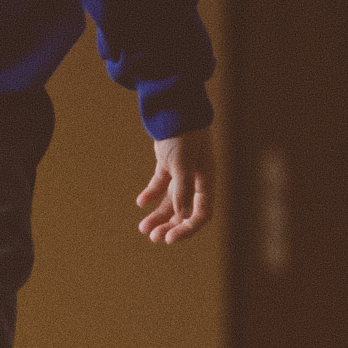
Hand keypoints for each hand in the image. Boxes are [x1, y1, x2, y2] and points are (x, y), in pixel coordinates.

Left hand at [137, 126, 212, 242]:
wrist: (174, 108)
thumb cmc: (183, 134)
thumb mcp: (182, 163)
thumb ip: (183, 189)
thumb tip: (182, 216)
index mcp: (206, 181)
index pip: (201, 214)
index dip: (187, 229)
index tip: (169, 239)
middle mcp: (196, 180)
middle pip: (184, 212)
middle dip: (170, 226)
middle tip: (152, 237)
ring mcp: (182, 172)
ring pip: (171, 202)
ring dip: (158, 216)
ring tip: (142, 228)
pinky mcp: (168, 164)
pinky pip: (160, 186)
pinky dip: (151, 195)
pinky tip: (141, 203)